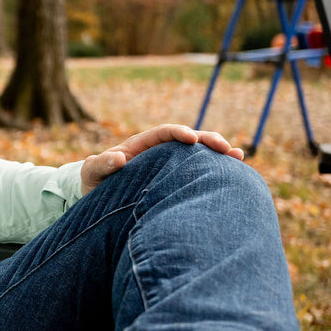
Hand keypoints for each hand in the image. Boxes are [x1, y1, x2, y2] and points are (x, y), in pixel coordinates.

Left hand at [81, 123, 243, 193]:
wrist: (97, 198)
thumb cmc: (94, 181)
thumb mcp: (92, 172)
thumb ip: (101, 164)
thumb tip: (118, 158)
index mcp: (140, 145)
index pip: (163, 133)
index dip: (178, 132)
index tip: (191, 139)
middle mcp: (158, 152)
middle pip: (188, 140)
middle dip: (207, 140)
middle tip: (226, 148)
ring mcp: (169, 166)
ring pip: (198, 155)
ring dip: (218, 154)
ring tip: (238, 156)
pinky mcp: (176, 180)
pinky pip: (198, 172)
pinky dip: (215, 171)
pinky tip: (235, 174)